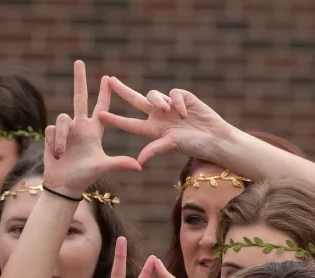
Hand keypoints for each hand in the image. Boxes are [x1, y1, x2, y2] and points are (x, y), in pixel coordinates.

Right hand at [43, 60, 141, 195]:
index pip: (100, 107)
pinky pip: (53, 131)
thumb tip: (139, 166)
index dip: (104, 93)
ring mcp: (65, 130)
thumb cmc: (85, 176)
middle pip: (78, 97)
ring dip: (63, 136)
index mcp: (94, 130)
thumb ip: (120, 163)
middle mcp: (79, 126)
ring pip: (63, 119)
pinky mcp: (52, 135)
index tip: (108, 78)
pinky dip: (55, 142)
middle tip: (79, 62)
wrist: (65, 185)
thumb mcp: (104, 166)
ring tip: (63, 153)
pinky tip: (57, 154)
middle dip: (79, 79)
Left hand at [100, 78, 235, 165]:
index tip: (100, 114)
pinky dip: (178, 102)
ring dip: (157, 101)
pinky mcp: (183, 97)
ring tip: (166, 110)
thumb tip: (139, 160)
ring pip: (154, 95)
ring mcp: (170, 106)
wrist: (214, 138)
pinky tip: (185, 113)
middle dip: (122, 90)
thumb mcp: (171, 146)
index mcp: (151, 130)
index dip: (115, 119)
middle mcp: (158, 116)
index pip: (129, 123)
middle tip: (108, 80)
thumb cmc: (193, 145)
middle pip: (135, 100)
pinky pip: (174, 94)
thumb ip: (154, 149)